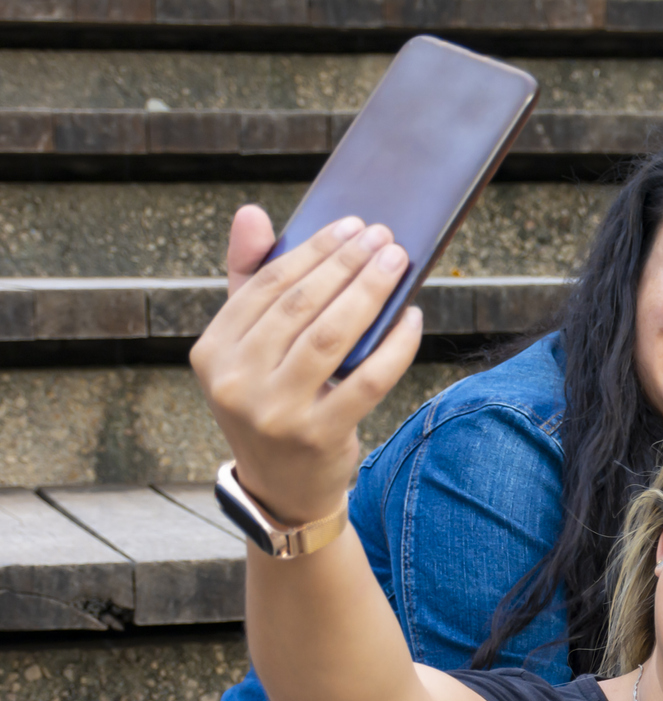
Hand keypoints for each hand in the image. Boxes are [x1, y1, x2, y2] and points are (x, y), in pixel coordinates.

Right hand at [190, 215, 422, 526]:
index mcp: (211, 352)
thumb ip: (248, 280)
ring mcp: (275, 412)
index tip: (353, 226)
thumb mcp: (247, 349)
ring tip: (397, 265)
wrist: (283, 486)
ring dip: (371, 293)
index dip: (314, 250)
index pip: (268, 286)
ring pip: (333, 336)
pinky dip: (395, 345)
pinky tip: (412, 318)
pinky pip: (368, 379)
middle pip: (302, 306)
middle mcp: (235, 381)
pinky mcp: (317, 434)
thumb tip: (253, 213)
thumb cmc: (272, 400)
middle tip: (384, 238)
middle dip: (348, 264)